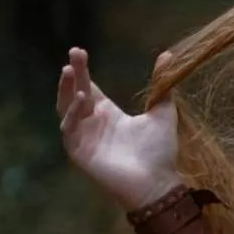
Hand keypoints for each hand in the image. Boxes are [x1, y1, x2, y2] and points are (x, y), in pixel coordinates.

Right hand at [57, 47, 181, 210]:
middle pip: (76, 93)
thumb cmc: (159, 150)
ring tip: (70, 71)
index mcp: (109, 114)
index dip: (83, 71)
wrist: (157, 182)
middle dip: (73, 74)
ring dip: (66, 90)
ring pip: (66, 109)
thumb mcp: (163, 111)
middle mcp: (92, 123)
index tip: (79, 52)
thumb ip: (161, 85)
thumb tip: (167, 55)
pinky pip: (69, 129)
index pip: (89, 88)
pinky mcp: (79, 151)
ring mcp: (83, 137)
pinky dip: (73, 113)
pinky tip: (81, 99)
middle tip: (74, 52)